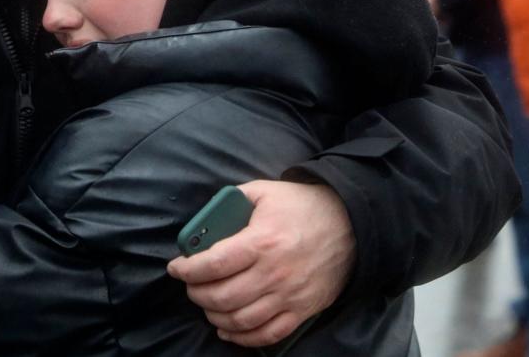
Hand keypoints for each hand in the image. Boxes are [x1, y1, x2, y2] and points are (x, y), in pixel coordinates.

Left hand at [167, 180, 355, 346]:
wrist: (351, 223)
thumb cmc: (301, 205)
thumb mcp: (263, 191)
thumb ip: (231, 201)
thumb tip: (203, 221)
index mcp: (261, 241)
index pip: (214, 264)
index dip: (188, 269)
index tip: (176, 268)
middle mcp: (274, 273)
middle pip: (222, 297)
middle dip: (196, 294)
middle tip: (190, 286)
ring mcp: (289, 296)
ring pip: (241, 320)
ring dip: (214, 316)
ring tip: (206, 305)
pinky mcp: (302, 310)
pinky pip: (268, 334)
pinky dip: (243, 338)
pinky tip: (227, 330)